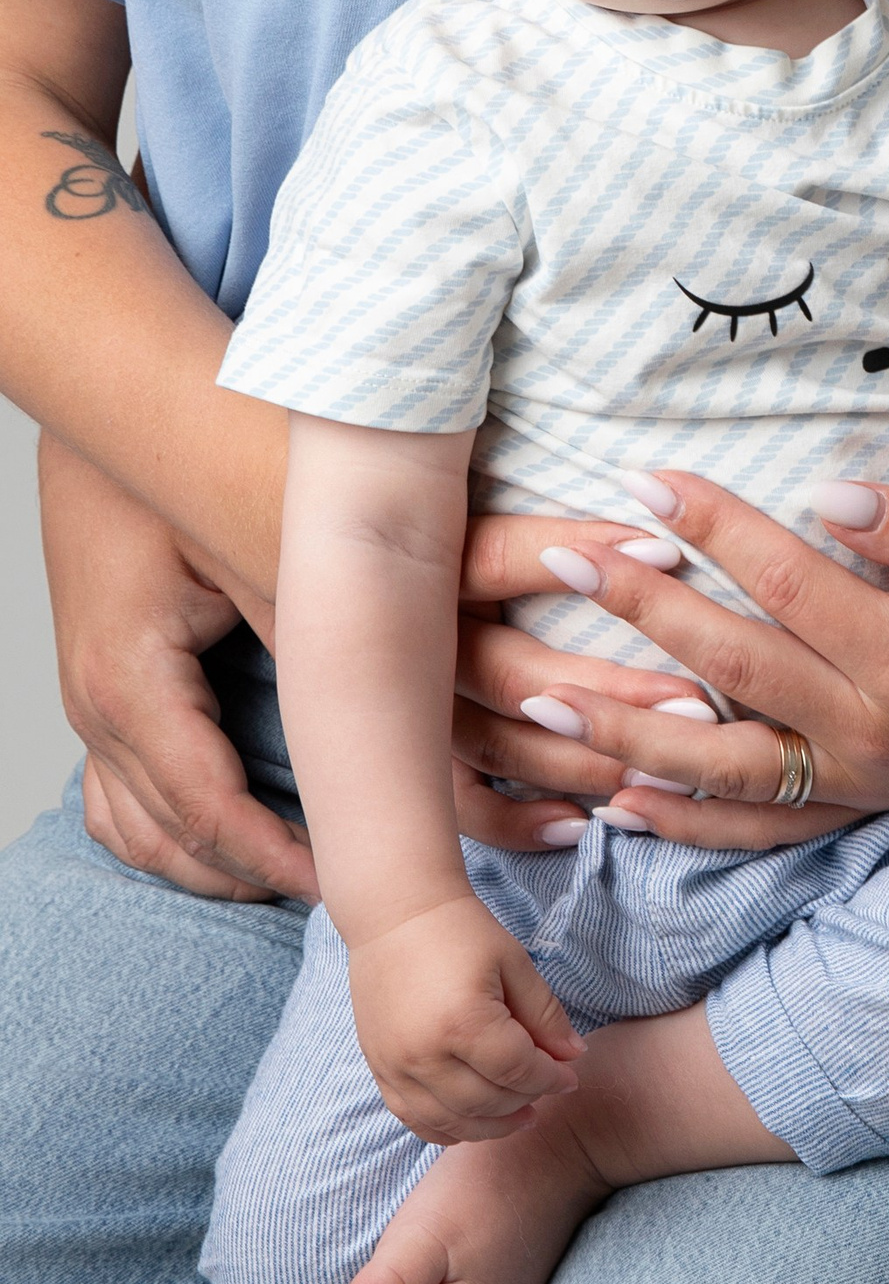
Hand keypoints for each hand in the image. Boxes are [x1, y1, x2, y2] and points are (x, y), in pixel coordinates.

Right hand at [40, 434, 316, 903]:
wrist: (116, 394)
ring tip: (294, 872)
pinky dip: (174, 821)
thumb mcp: (264, 543)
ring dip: (208, 859)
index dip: (283, 862)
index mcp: (133, 684)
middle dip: (251, 876)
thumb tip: (404, 703)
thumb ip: (321, 632)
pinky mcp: (101, 675)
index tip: (349, 883)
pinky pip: (121, 787)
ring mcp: (90, 694)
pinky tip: (233, 820)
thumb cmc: (183, 449)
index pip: (208, 816)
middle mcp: (98, 703)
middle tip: (341, 889)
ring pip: (135, 827)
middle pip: (168, 839)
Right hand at [345, 890, 584, 1141]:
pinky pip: (414, 1119)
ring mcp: (396, 1067)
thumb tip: (574, 1058)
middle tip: (546, 1088)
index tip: (570, 1077)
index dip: (550, 1079)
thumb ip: (545, 1015)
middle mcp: (424, 1054)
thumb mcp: (514, 963)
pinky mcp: (380, 1069)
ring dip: (491, 1126)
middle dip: (525, 1100)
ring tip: (520, 1114)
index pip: (518, 1070)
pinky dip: (447, 1129)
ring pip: (451, 1122)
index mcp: (463, 1023)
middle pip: (487, 1102)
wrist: (396, 914)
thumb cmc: (461, 931)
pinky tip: (475, 1121)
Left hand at [453, 473, 888, 847]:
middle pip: (734, 666)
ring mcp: (850, 784)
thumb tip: (824, 492)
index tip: (647, 481)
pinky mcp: (840, 818)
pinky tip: (611, 796)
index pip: (787, 581)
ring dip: (626, 735)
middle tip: (566, 556)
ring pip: (719, 767)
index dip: (715, 527)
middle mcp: (871, 729)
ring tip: (546, 702)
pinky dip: (678, 820)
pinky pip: (747, 829)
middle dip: (642, 609)